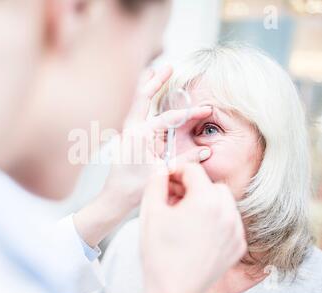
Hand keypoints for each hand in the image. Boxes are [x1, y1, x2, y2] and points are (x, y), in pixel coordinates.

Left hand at [74, 67, 211, 247]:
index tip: (206, 110)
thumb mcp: (163, 172)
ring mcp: (126, 131)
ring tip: (153, 70)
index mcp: (139, 136)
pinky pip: (135, 110)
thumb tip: (206, 151)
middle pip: (143, 97)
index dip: (190, 114)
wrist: (114, 197)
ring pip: (137, 101)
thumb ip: (185, 160)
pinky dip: (141, 98)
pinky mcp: (127, 135)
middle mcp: (130, 129)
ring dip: (146, 86)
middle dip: (157, 81)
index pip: (169, 119)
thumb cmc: (135, 188)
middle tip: (169, 66)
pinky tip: (145, 93)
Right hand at [140, 163, 246, 292]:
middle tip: (176, 197)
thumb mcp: (150, 212)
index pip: (194, 170)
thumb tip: (161, 169)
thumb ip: (156, 183)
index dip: (177, 170)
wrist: (173, 290)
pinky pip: (230, 221)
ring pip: (224, 202)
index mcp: (205, 202)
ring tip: (187, 214)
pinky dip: (217, 219)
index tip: (168, 178)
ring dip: (207, 201)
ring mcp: (235, 231)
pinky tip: (198, 229)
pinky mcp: (237, 246)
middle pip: (212, 184)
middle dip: (194, 186)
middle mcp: (226, 214)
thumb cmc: (160, 256)